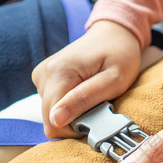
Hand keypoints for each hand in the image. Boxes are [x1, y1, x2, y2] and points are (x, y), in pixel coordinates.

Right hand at [32, 21, 140, 137]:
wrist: (115, 33)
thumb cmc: (120, 55)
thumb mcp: (112, 81)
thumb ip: (84, 99)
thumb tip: (56, 119)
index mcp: (58, 73)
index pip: (53, 122)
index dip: (76, 128)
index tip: (97, 118)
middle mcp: (44, 74)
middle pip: (50, 119)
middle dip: (75, 121)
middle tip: (99, 106)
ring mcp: (42, 76)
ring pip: (52, 113)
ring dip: (74, 112)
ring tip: (93, 96)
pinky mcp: (45, 78)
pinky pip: (54, 104)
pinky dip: (70, 105)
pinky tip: (84, 93)